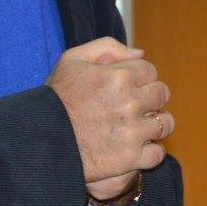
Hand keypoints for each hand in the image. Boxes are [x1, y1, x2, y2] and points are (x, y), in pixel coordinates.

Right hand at [45, 37, 173, 182]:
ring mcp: (132, 131)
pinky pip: (157, 153)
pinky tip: (136, 147)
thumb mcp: (72, 59)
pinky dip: (150, 152)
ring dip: (155, 124)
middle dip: (151, 97)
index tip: (130, 87)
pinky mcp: (130, 158)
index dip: (140, 78)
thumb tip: (140, 54)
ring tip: (139, 127)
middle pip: (161, 94)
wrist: (40, 141)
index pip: (150, 71)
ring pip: (165, 124)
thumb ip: (107, 47)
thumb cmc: (55, 99)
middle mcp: (130, 102)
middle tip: (135, 106)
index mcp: (119, 76)